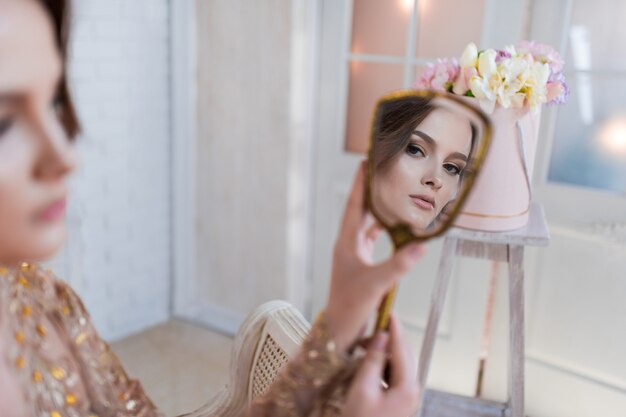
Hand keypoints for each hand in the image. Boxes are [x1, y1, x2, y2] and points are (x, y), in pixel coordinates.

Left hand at [325, 161, 424, 352]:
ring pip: (368, 225)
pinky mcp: (361, 264)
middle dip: (371, 191)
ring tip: (394, 192)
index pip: (354, 206)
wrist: (340, 329)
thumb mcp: (375, 284)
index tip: (365, 162)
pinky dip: (385, 230)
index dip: (360, 184)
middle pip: (361, 210)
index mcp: (347, 242)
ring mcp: (354, 253)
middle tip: (384, 171)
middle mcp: (349, 243)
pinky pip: (374, 239)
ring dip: (379, 210)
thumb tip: (421, 247)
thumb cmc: (350, 306)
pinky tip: (397, 226)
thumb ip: (398, 265)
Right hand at [342, 314, 419, 416]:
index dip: (394, 328)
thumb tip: (381, 338)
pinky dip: (383, 366)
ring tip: (365, 348)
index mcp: (407, 386)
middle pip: (403, 355)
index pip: (401, 348)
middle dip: (388, 340)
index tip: (388, 312)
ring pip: (398, 365)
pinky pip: (394, 376)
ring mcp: (406, 397)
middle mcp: (412, 390)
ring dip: (384, 353)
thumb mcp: (363, 389)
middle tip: (369, 330)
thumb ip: (373, 360)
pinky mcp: (399, 402)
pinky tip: (369, 364)